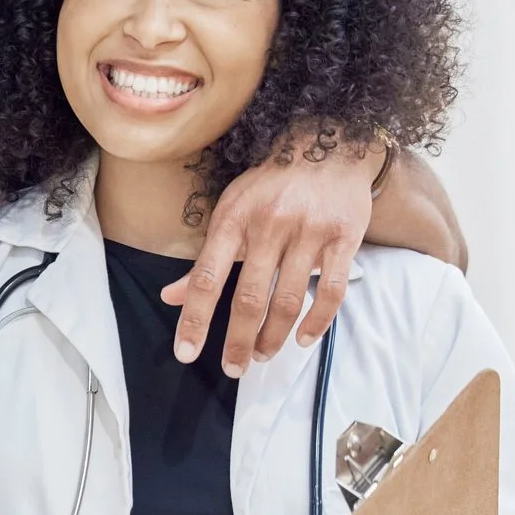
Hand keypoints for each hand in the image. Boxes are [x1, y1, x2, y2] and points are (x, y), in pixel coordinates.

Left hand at [167, 131, 383, 376]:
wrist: (328, 145)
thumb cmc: (270, 185)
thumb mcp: (229, 212)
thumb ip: (204, 260)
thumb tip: (170, 296)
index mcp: (233, 220)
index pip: (206, 279)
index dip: (194, 319)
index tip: (186, 353)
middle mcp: (268, 226)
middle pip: (249, 298)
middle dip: (238, 341)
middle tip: (233, 368)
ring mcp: (309, 232)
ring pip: (288, 300)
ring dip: (273, 336)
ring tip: (262, 355)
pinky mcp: (344, 238)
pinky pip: (330, 290)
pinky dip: (317, 322)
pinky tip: (304, 339)